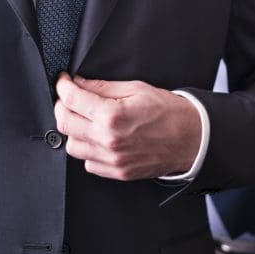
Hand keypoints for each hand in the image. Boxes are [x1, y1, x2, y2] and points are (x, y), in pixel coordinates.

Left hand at [54, 74, 200, 179]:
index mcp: (112, 115)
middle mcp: (108, 140)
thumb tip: (80, 83)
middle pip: (64, 123)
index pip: (71, 99)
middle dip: (62, 106)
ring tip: (85, 119)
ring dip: (74, 130)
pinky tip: (98, 138)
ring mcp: (111, 159)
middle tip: (70, 98)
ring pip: (72, 146)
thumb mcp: (136, 88)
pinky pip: (88, 163)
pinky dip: (89, 149)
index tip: (64, 81)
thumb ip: (103, 87)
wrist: (191, 138)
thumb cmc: (169, 112)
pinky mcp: (117, 172)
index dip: (63, 86)